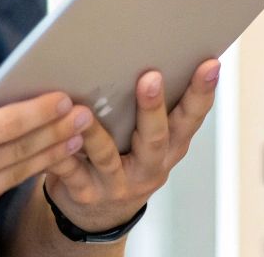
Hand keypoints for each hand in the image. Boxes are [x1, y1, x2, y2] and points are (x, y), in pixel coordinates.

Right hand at [0, 86, 91, 248]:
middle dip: (54, 133)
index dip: (37, 113)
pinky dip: (10, 181)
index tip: (64, 99)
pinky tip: (32, 164)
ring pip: (7, 181)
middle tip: (85, 117)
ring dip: (44, 159)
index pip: (0, 128)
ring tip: (71, 140)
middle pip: (14, 155)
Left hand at [41, 58, 221, 231]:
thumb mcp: (150, 139)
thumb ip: (154, 108)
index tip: (210, 64)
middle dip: (153, 108)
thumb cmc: (128, 159)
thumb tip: (151, 49)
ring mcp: (118, 183)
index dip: (202, 93)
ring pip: (107, 157)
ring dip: (95, 134)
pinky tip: (54, 139)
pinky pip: (71, 173)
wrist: (101, 214)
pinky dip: (62, 155)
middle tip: (152, 78)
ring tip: (84, 111)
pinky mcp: (86, 193)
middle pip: (155, 138)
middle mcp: (149, 167)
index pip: (191, 117)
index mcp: (171, 147)